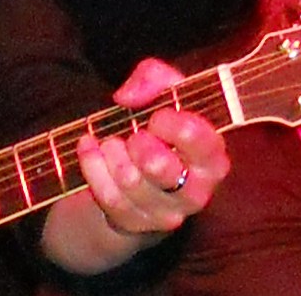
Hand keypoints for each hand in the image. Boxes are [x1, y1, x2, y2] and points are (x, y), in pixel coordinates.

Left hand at [77, 57, 230, 236]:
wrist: (132, 175)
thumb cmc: (154, 130)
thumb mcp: (160, 93)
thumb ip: (154, 77)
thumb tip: (128, 97)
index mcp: (211, 158)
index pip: (204, 144)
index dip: (174, 124)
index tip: (157, 117)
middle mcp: (196, 190)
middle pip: (160, 167)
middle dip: (138, 143)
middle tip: (135, 136)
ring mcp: (166, 212)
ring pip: (129, 179)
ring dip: (112, 152)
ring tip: (112, 143)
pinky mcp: (136, 223)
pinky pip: (108, 194)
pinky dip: (91, 164)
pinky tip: (89, 149)